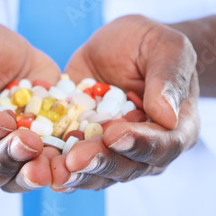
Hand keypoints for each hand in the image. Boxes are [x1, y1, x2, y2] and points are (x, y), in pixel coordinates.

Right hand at [0, 19, 60, 191]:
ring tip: (54, 164)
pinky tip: (78, 153)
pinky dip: (62, 160)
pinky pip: (49, 160)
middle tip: (30, 142)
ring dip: (35, 172)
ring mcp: (7, 150)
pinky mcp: (38, 142)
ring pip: (17, 177)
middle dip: (8, 159)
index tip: (1, 120)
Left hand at [51, 15, 199, 191]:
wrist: (117, 46)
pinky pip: (73, 162)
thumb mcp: (166, 47)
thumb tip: (167, 116)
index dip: (139, 143)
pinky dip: (57, 165)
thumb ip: (168, 77)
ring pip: (99, 172)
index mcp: (175, 127)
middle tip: (75, 159)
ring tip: (55, 170)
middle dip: (101, 162)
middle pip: (128, 165)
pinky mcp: (85, 144)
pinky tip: (40, 166)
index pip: (163, 144)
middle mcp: (146, 147)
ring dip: (76, 173)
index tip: (115, 134)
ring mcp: (114, 150)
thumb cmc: (149, 42)